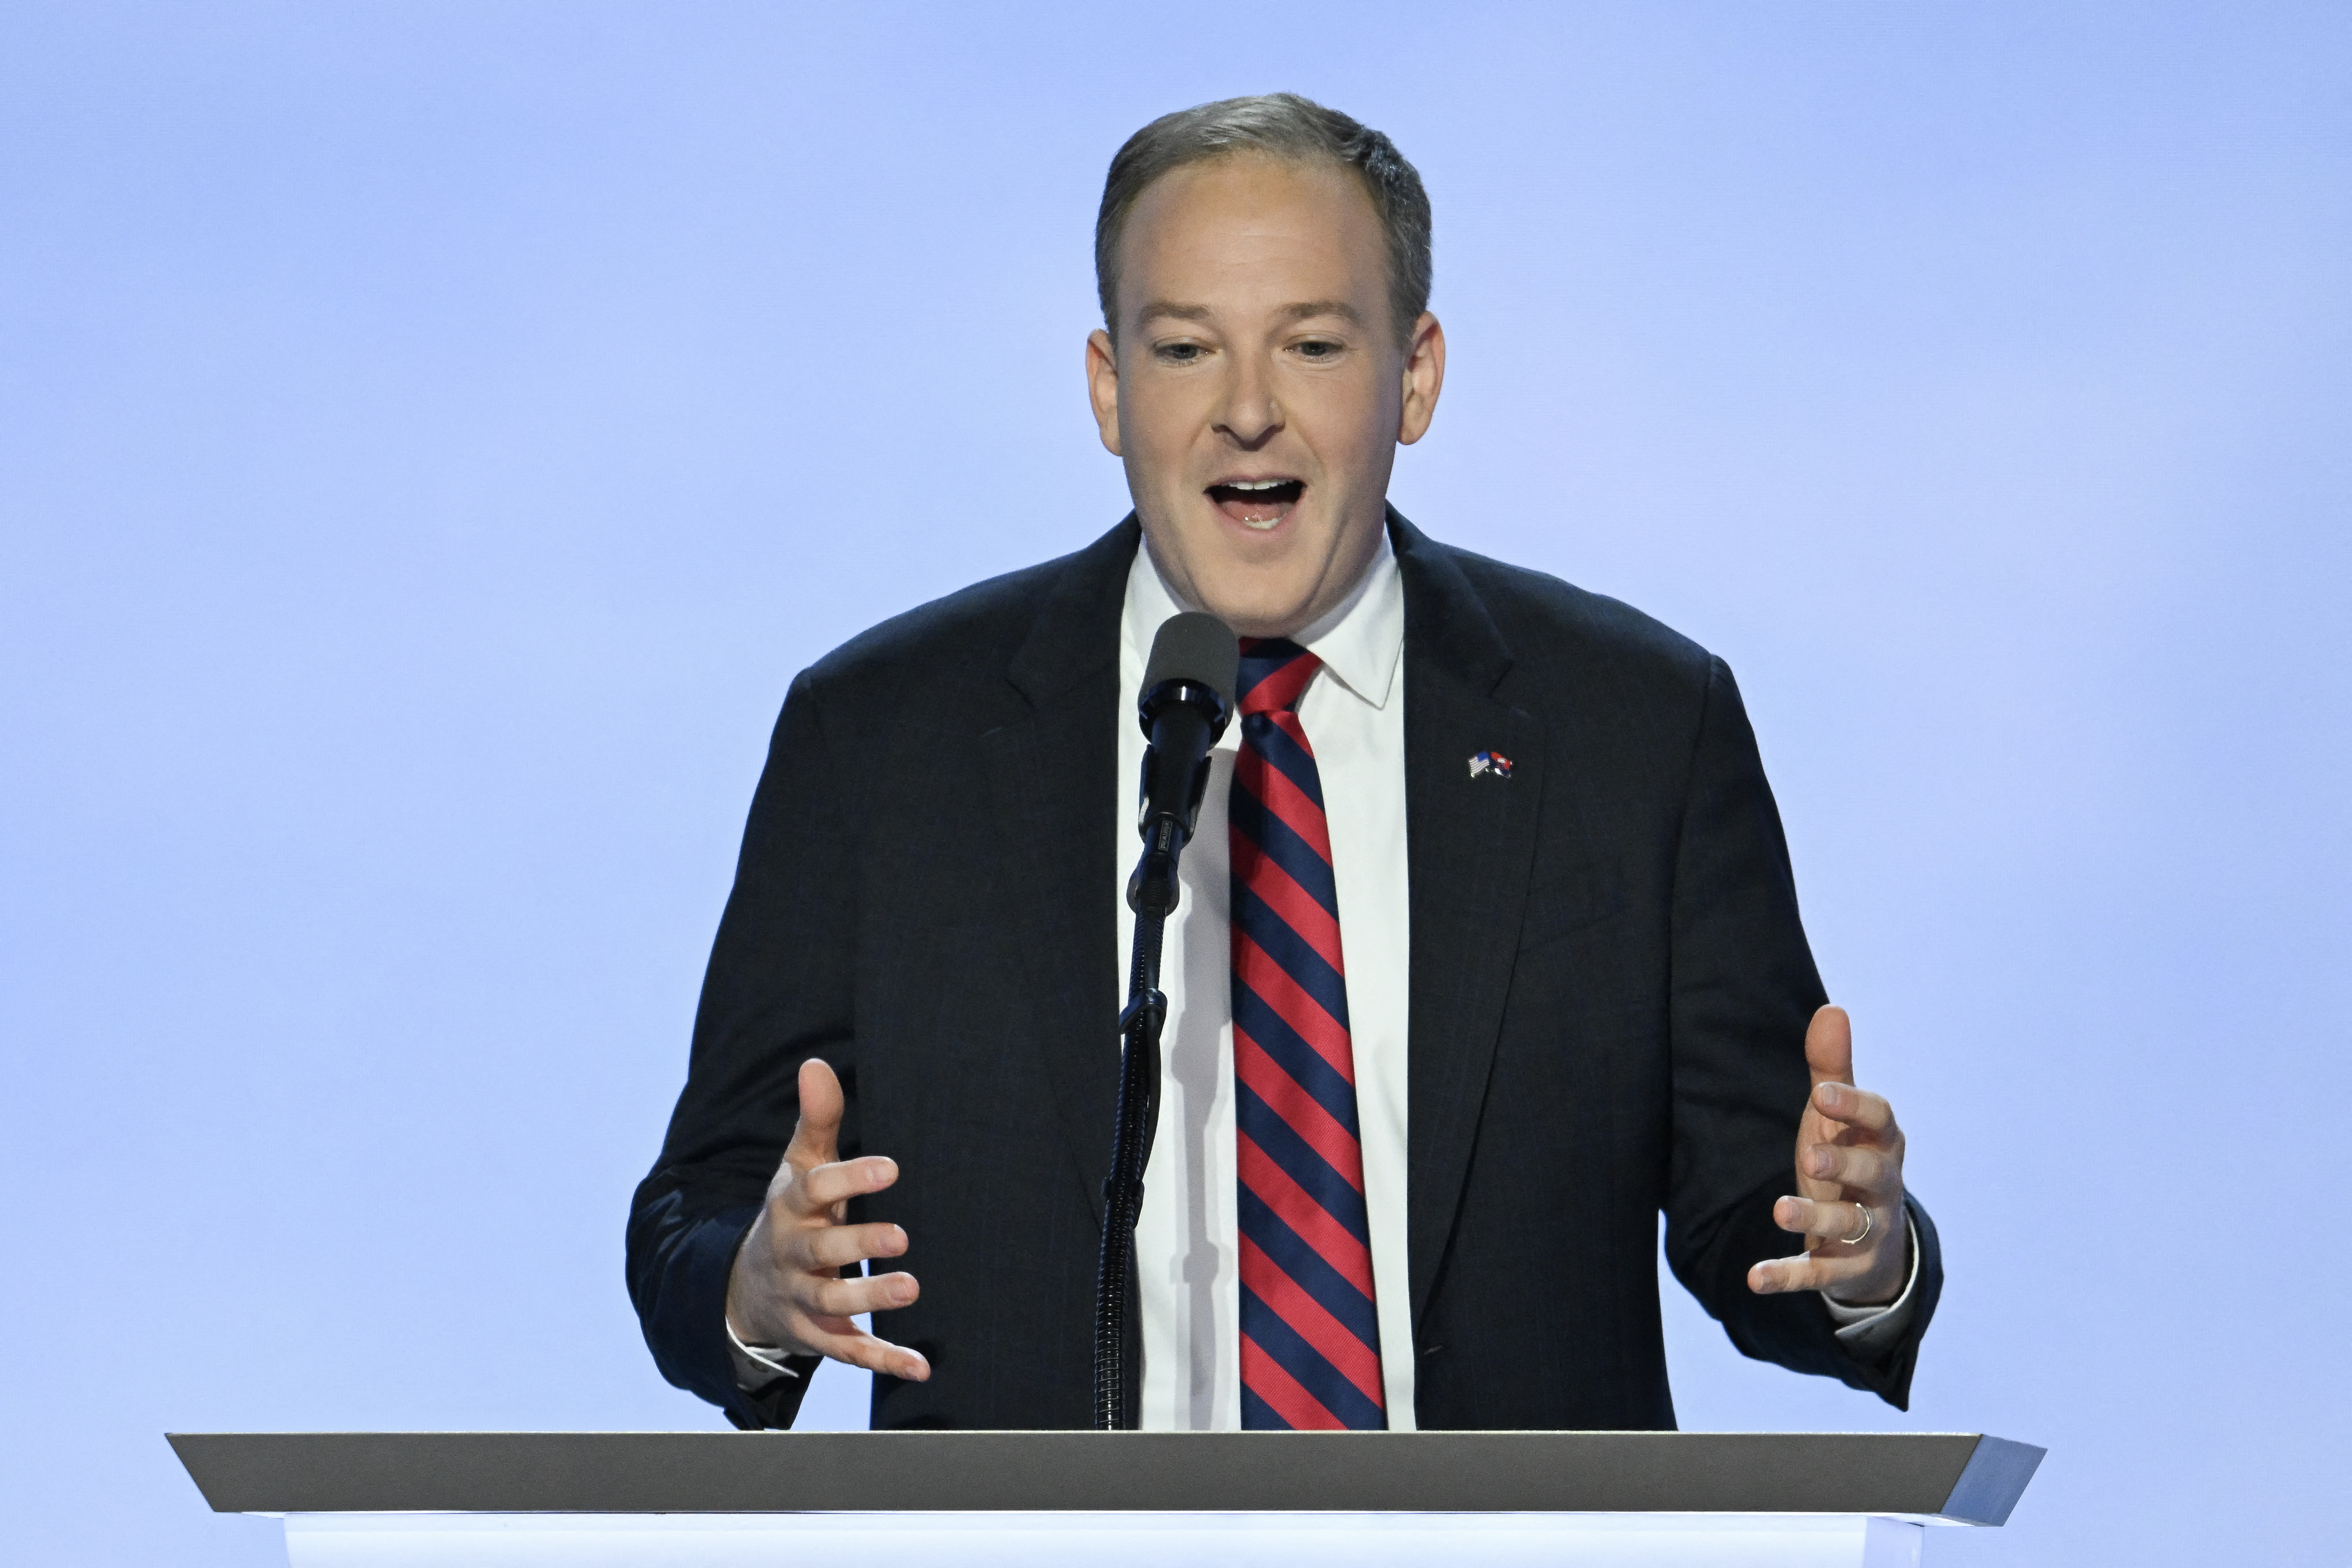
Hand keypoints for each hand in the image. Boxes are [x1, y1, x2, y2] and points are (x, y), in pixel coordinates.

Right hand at [724, 1058, 930, 1379]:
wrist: (749, 1285)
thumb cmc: (793, 1213)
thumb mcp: (799, 1166)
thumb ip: (817, 1119)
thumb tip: (816, 1064)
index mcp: (792, 1208)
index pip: (815, 1191)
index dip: (850, 1180)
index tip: (891, 1168)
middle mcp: (794, 1254)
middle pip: (821, 1251)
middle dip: (858, 1244)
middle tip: (902, 1237)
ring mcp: (802, 1298)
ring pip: (832, 1302)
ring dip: (870, 1298)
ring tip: (911, 1288)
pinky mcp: (817, 1334)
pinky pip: (848, 1349)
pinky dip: (883, 1358)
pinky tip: (919, 1364)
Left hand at [1746, 1005, 1910, 1306]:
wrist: (1872, 1239)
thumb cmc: (1849, 1158)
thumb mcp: (1838, 1117)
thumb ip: (1831, 1069)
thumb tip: (1832, 1010)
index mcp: (1881, 1142)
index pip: (1880, 1119)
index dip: (1855, 1106)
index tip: (1822, 1093)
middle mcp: (1882, 1185)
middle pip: (1873, 1172)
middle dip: (1844, 1163)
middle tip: (1809, 1156)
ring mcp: (1868, 1229)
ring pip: (1850, 1224)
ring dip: (1815, 1217)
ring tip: (1778, 1209)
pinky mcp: (1845, 1267)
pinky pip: (1820, 1273)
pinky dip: (1788, 1275)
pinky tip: (1754, 1278)